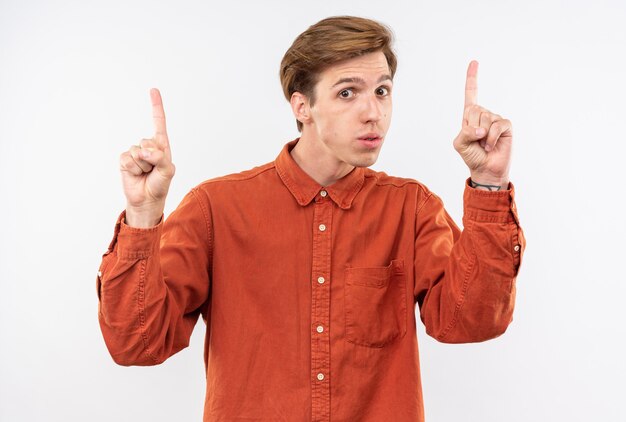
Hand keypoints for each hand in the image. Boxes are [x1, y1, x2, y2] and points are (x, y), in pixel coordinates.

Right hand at [119, 88, 175, 226]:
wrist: (146, 200)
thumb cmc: (160, 185)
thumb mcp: (167, 171)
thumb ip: (160, 158)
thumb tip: (144, 151)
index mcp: (161, 145)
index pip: (158, 122)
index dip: (156, 106)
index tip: (153, 90)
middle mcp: (147, 146)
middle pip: (148, 142)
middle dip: (152, 158)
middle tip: (153, 170)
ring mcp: (135, 152)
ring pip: (137, 152)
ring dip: (143, 166)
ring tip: (145, 174)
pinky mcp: (124, 160)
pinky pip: (127, 159)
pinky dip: (132, 168)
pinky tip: (136, 174)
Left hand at [453, 61, 512, 188]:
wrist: (486, 169)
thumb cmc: (472, 155)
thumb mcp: (460, 143)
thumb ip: (465, 132)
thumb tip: (482, 128)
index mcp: (471, 116)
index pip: (471, 94)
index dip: (472, 78)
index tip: (474, 62)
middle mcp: (484, 114)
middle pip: (474, 110)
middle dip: (472, 128)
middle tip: (476, 140)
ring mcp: (496, 119)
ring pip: (485, 118)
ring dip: (482, 136)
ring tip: (484, 145)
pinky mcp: (506, 125)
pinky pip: (497, 125)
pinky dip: (491, 138)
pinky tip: (491, 146)